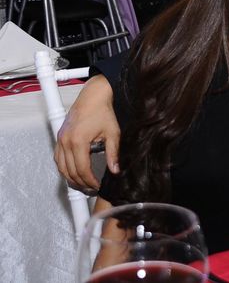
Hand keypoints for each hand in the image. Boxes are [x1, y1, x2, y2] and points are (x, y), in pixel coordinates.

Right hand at [54, 75, 119, 189]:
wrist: (93, 96)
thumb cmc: (103, 111)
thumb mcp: (113, 133)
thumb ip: (113, 153)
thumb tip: (115, 170)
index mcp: (78, 141)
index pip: (82, 169)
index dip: (90, 181)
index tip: (97, 186)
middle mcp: (66, 141)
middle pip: (70, 171)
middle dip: (81, 182)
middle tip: (91, 187)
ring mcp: (61, 139)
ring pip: (61, 166)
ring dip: (70, 177)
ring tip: (82, 183)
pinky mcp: (60, 136)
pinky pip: (58, 157)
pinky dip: (64, 167)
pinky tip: (73, 171)